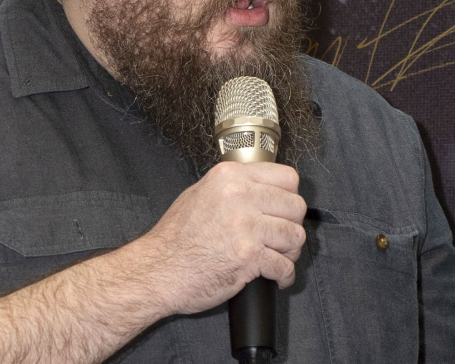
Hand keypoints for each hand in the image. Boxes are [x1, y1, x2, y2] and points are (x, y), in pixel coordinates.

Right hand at [134, 161, 306, 315]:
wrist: (158, 269)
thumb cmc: (175, 238)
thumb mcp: (199, 193)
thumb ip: (231, 187)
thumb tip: (260, 189)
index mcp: (230, 177)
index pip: (287, 177)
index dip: (289, 196)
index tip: (284, 209)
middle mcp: (240, 196)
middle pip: (296, 206)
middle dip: (292, 224)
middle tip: (282, 237)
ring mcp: (245, 226)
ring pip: (295, 235)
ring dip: (290, 252)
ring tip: (279, 257)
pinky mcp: (249, 256)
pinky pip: (284, 266)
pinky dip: (284, 276)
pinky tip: (275, 276)